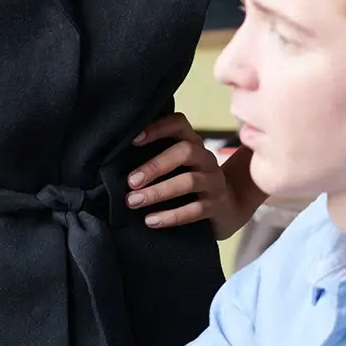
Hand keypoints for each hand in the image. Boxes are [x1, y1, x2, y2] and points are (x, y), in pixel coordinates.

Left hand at [127, 113, 260, 236]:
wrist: (228, 208)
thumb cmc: (192, 183)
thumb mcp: (179, 166)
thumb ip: (158, 157)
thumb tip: (116, 159)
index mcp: (194, 144)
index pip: (179, 124)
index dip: (157, 128)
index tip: (133, 140)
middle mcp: (206, 159)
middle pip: (185, 151)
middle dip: (155, 166)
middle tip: (130, 182)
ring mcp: (214, 182)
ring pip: (188, 181)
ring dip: (158, 192)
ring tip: (134, 202)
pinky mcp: (217, 205)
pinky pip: (195, 210)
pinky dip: (171, 215)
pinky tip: (151, 220)